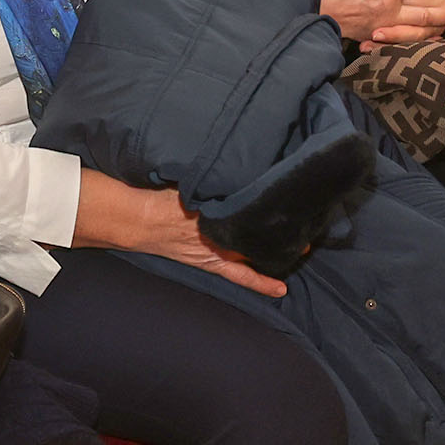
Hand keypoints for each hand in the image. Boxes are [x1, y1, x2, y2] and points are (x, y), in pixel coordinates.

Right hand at [72, 168, 284, 296]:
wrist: (135, 219)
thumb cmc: (159, 194)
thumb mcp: (188, 176)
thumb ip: (210, 172)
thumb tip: (233, 155)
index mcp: (217, 207)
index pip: (253, 204)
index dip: (275, 203)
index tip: (297, 200)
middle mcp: (221, 228)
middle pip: (257, 226)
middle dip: (281, 225)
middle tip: (310, 223)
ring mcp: (217, 248)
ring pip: (253, 249)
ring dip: (275, 248)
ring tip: (303, 247)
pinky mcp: (210, 261)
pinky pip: (239, 275)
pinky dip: (259, 281)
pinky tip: (280, 289)